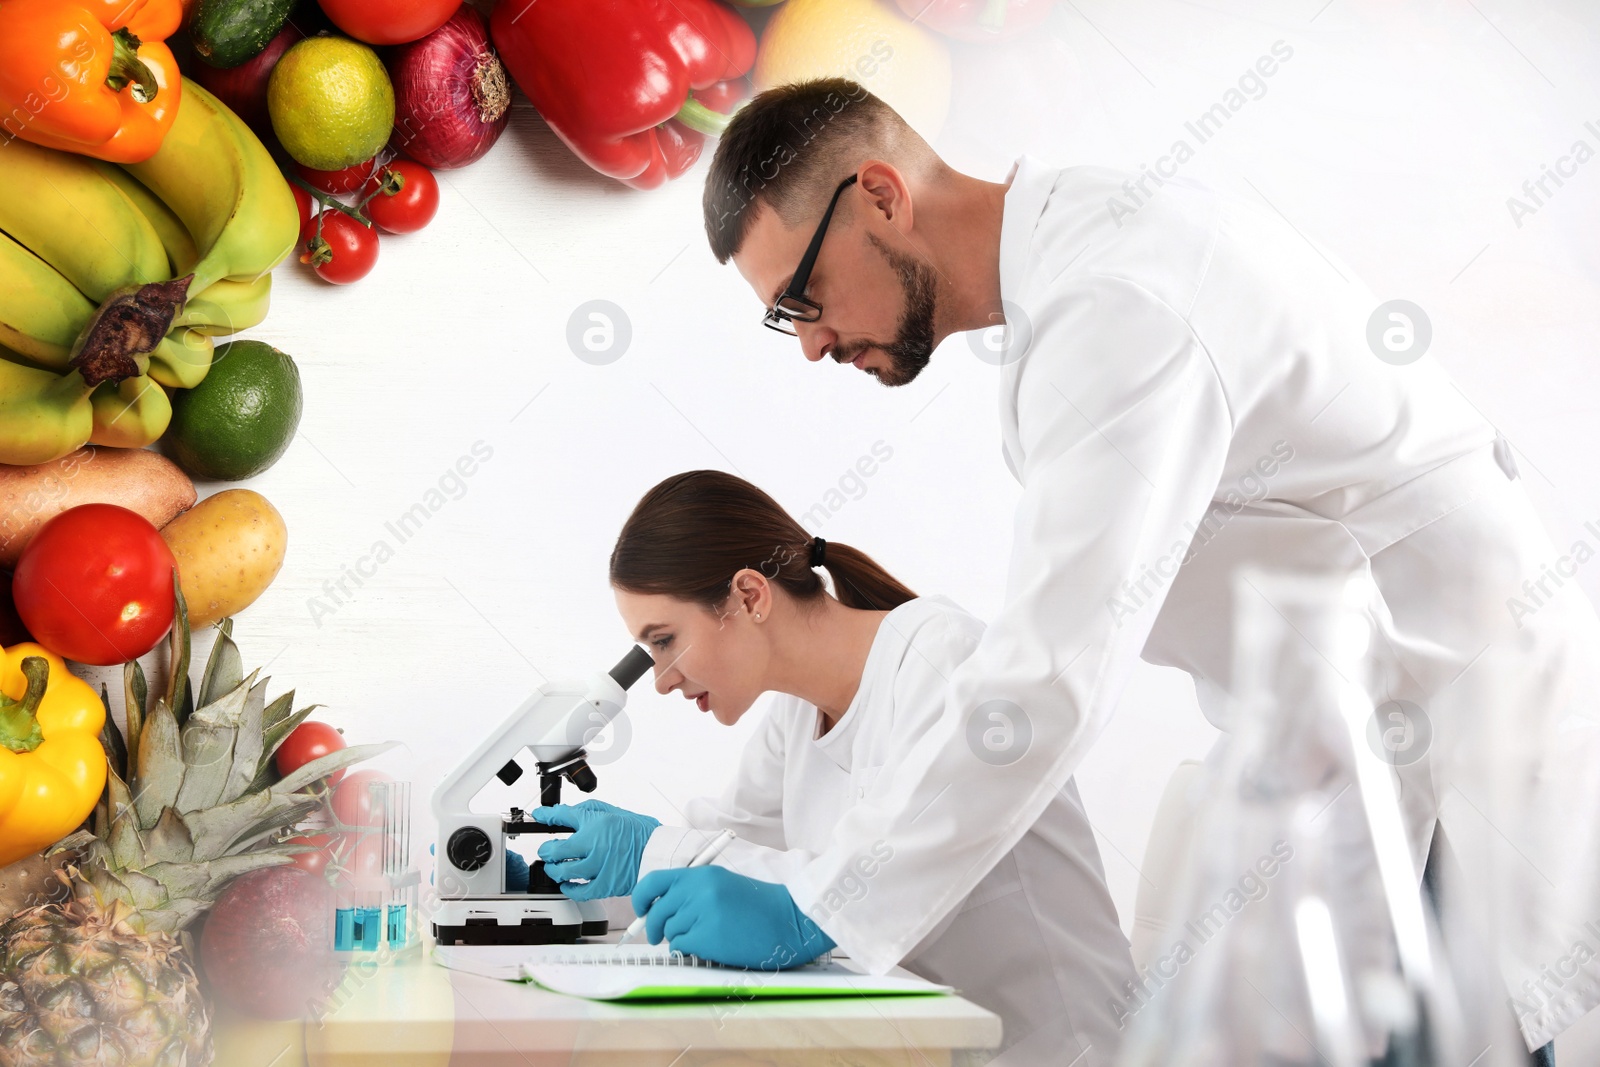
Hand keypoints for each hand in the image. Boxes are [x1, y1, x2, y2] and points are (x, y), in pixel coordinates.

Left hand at [533, 800, 660, 899]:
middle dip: (546, 849)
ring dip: (554, 869)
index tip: (539, 816)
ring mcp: (599, 867)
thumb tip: (565, 812)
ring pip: (564, 871)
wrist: (658, 853)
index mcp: (598, 823)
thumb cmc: (640, 832)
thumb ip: (588, 810)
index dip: (545, 816)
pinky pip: (579, 891)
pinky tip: (566, 883)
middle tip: (547, 850)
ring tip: (554, 867)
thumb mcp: (614, 811)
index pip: (563, 816)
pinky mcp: (604, 885)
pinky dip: (568, 888)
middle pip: (556, 849)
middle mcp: (595, 845)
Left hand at [630, 865, 835, 969]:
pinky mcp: (707, 937)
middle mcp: (698, 890)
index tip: (640, 910)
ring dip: (678, 938)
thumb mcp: (724, 886)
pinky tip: (707, 945)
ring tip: (702, 937)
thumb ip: (693, 892)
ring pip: (669, 931)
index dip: (640, 898)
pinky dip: (688, 949)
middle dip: (654, 927)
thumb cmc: (760, 907)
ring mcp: (701, 913)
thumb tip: (659, 910)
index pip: (654, 882)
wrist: (789, 920)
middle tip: (659, 936)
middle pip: (656, 911)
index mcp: (702, 874)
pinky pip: (681, 946)